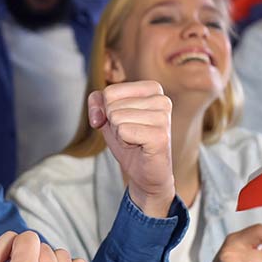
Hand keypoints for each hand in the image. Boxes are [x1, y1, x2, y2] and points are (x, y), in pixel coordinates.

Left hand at [88, 81, 174, 217]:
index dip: (107, 111)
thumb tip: (98, 117)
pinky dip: (124, 143)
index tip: (123, 123)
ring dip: (120, 135)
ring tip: (135, 141)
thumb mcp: (108, 116)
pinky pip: (123, 131)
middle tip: (131, 135)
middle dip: (114, 125)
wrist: (145, 173)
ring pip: (116, 118)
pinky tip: (139, 147)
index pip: (109, 92)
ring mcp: (163, 117)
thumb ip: (97, 102)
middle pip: (112, 105)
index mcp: (152, 89)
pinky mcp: (160, 136)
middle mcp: (162, 100)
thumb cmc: (129, 141)